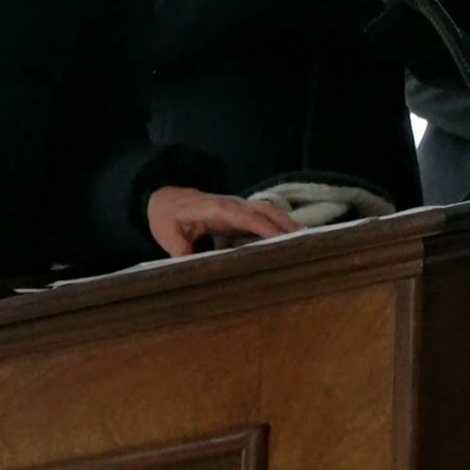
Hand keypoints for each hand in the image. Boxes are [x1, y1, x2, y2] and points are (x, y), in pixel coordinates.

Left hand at [145, 186, 300, 257]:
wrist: (162, 198)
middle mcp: (231, 205)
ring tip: (307, 243)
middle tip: (308, 243)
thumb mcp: (167, 234)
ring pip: (267, 212)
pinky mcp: (238, 214)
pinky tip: (290, 241)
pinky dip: (278, 226)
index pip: (245, 216)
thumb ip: (181, 250)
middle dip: (286, 225)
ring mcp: (236, 207)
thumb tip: (195, 270)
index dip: (265, 227)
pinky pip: (262, 217)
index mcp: (215, 208)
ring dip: (286, 224)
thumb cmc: (165, 217)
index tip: (284, 239)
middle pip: (264, 210)